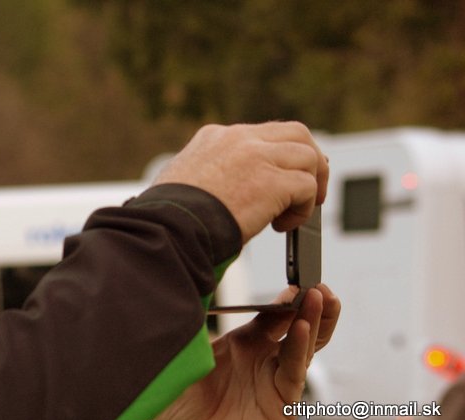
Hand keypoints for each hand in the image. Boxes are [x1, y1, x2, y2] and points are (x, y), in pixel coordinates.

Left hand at [152, 284, 340, 419]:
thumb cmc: (178, 406)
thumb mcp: (183, 357)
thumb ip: (191, 324)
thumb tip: (190, 286)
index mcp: (241, 346)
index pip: (270, 316)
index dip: (283, 298)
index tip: (293, 280)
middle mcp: (261, 361)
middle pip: (297, 327)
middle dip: (311, 304)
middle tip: (318, 284)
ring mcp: (273, 381)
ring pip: (304, 346)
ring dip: (315, 320)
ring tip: (321, 297)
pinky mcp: (280, 404)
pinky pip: (293, 371)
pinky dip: (299, 348)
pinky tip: (301, 328)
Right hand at [153, 122, 328, 242]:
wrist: (169, 227)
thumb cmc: (169, 214)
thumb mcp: (183, 179)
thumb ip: (208, 174)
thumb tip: (226, 189)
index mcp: (215, 137)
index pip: (261, 134)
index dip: (279, 156)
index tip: (283, 176)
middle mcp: (238, 139)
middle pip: (296, 133)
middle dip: (310, 160)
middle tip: (309, 188)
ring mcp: (257, 156)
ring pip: (308, 156)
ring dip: (310, 186)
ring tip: (295, 212)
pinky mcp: (273, 180)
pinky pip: (307, 186)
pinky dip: (303, 208)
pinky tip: (283, 225)